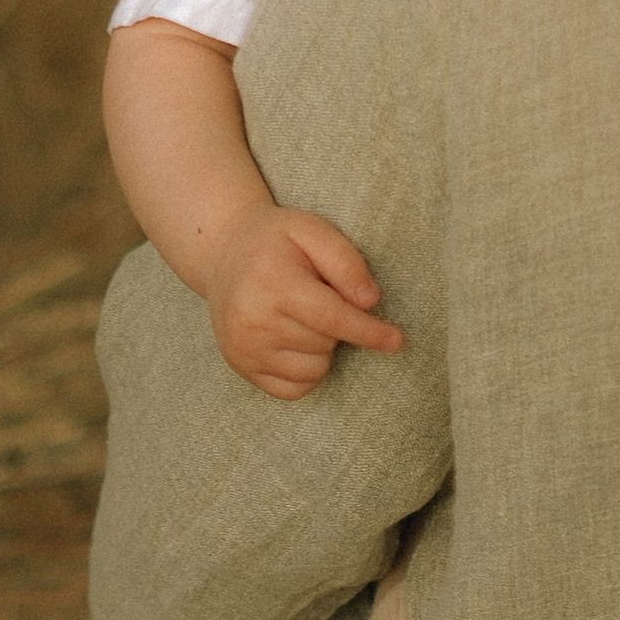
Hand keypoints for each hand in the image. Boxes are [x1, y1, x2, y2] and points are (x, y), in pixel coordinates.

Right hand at [205, 202, 404, 399]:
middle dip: (335, 326)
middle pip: (326, 343)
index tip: (397, 341)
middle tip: (313, 297)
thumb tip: (370, 302)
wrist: (223, 253)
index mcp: (273, 283)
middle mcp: (253, 320)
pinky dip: (306, 371)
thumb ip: (345, 261)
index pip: (333, 318)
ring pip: (314, 370)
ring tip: (301, 317)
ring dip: (321, 349)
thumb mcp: (312, 229)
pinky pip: (294, 390)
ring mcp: (244, 348)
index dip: (369, 331)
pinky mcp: (241, 367)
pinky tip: (294, 342)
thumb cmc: (275, 240)